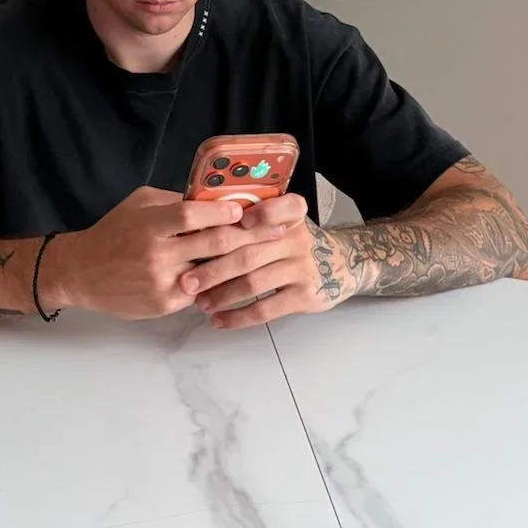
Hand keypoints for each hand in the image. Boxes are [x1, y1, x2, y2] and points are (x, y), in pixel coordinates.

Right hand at [44, 187, 288, 319]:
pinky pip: (200, 292)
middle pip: (212, 243)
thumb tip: (212, 198)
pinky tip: (237, 277)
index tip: (246, 209)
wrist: (82, 272)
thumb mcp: (139, 203)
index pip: (193, 214)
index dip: (223, 211)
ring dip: (239, 262)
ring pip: (212, 271)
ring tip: (265, 254)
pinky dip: (218, 283)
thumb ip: (173, 201)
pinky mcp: (163, 304)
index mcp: (150, 223)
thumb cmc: (114, 232)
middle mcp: (157, 253)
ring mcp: (162, 281)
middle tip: (274, 231)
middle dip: (249, 236)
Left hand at [178, 193, 353, 329]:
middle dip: (214, 268)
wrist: (340, 265)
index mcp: (291, 214)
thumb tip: (197, 226)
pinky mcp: (304, 296)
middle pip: (250, 252)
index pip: (283, 207)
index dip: (262, 213)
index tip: (238, 221)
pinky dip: (239, 316)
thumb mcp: (282, 222)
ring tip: (199, 303)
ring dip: (222, 295)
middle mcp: (297, 239)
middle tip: (187, 280)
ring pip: (254, 283)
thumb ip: (252, 220)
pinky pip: (266, 309)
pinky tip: (220, 321)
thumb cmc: (291, 241)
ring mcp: (302, 268)